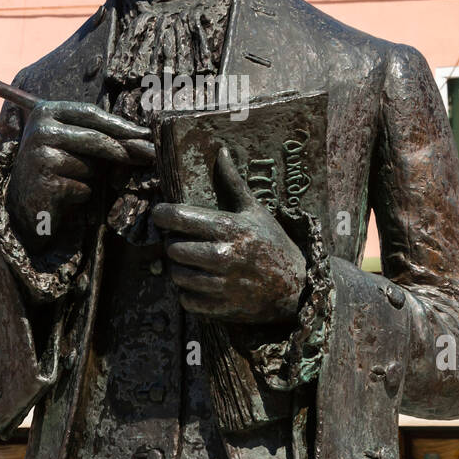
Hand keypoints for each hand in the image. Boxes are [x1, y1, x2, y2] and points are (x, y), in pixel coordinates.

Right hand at [7, 100, 153, 251]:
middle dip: (125, 150)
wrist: (24, 205)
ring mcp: (39, 154)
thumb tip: (143, 137)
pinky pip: (83, 187)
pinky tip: (65, 195)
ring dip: (92, 178)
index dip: (121, 124)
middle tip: (150, 156)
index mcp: (45, 111)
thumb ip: (98, 136)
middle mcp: (40, 128)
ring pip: (90, 166)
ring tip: (73, 181)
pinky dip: (82, 194)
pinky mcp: (44, 180)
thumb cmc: (56, 170)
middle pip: (96, 138)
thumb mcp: (73, 145)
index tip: (146, 133)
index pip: (91, 113)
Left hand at [152, 145, 305, 324]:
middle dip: (173, 244)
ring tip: (190, 262)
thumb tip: (221, 151)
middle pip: (172, 248)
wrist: (297, 286)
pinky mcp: (221, 307)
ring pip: (176, 275)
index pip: (177, 217)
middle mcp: (223, 255)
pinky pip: (186, 300)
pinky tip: (199, 282)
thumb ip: (233, 182)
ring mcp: (222, 284)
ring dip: (179, 268)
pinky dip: (188, 293)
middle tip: (182, 241)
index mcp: (228, 227)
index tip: (161, 215)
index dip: (162, 214)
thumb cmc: (272, 242)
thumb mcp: (254, 210)